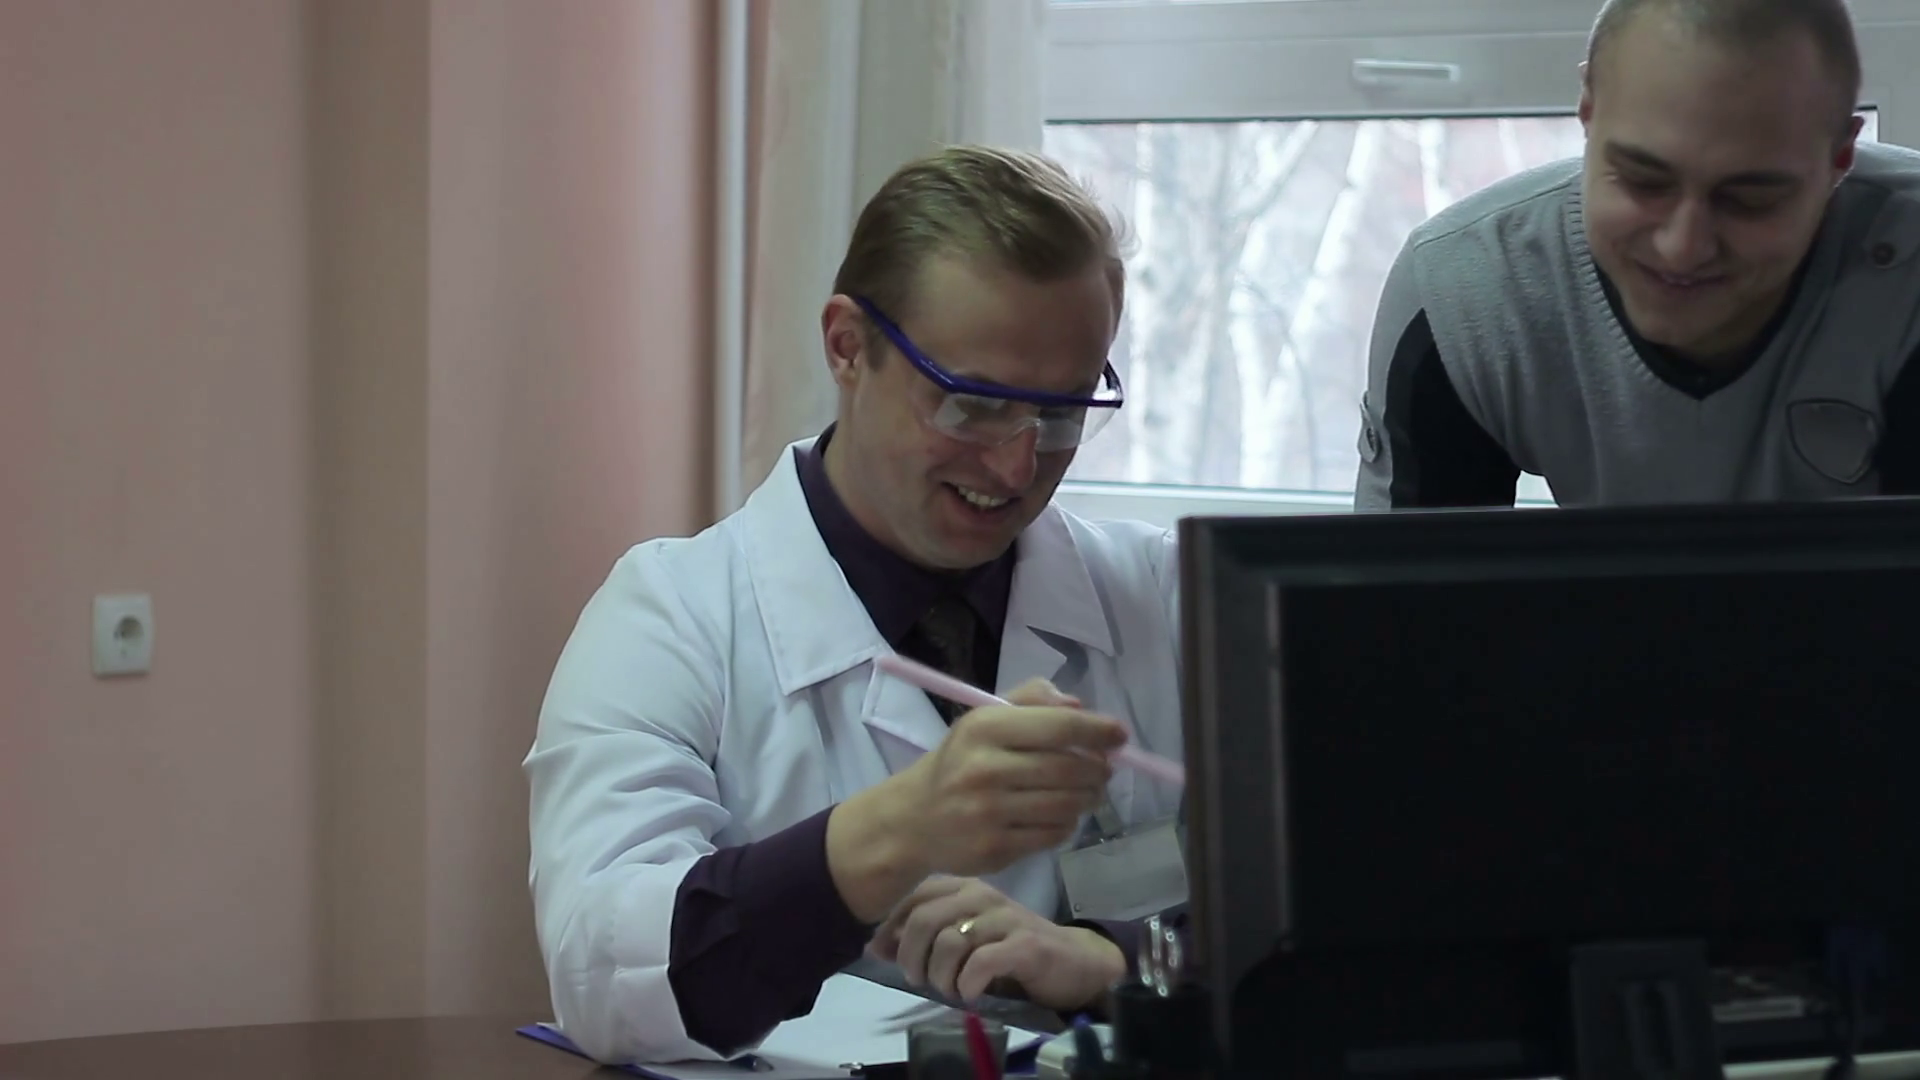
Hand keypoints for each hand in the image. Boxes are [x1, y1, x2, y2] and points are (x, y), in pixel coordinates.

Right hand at [825, 678, 1123, 922]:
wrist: (913, 820)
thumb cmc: (959, 762)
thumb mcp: (984, 720)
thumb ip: (1031, 701)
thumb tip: (1080, 707)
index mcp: (984, 728)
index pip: (1058, 726)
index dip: (1098, 730)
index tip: (1120, 735)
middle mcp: (985, 769)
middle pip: (1070, 768)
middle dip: (1098, 769)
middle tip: (1104, 769)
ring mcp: (989, 813)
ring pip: (1067, 804)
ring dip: (1089, 798)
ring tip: (1088, 793)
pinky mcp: (996, 848)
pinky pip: (1053, 834)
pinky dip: (1067, 824)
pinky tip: (1059, 815)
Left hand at [870, 877, 1125, 1008]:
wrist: (1073, 961)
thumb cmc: (1010, 948)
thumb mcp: (962, 937)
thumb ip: (923, 936)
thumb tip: (875, 944)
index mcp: (963, 887)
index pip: (912, 895)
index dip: (890, 926)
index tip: (885, 953)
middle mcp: (982, 895)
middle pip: (924, 919)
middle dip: (911, 956)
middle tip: (920, 979)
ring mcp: (1005, 918)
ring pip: (949, 942)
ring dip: (940, 976)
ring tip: (949, 989)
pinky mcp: (1026, 944)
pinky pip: (982, 962)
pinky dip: (967, 983)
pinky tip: (970, 993)